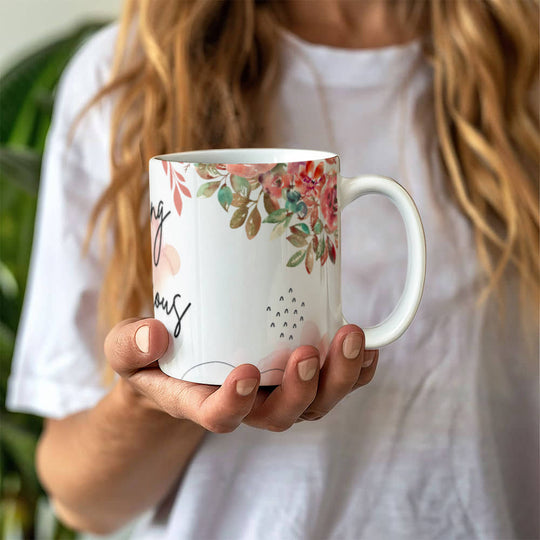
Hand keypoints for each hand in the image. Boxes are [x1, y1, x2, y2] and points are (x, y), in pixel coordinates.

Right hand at [105, 318, 377, 432]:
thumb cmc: (153, 359)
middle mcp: (245, 405)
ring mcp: (274, 393)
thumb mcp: (127, 349)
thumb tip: (154, 332)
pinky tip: (370, 350)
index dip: (235, 405)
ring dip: (338, 377)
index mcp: (200, 402)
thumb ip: (129, 344)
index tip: (246, 373)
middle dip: (301, 390)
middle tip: (308, 352)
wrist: (178, 365)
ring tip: (351, 339)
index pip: (219, 418)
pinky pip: (332, 385)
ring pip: (314, 403)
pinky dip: (356, 373)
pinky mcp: (295, 376)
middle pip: (281, 416)